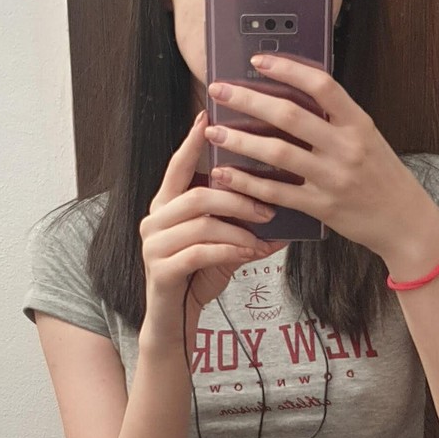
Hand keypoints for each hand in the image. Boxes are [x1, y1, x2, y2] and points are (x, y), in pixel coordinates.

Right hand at [139, 108, 285, 350]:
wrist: (175, 321)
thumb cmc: (199, 275)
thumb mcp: (225, 243)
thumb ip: (244, 222)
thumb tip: (284, 205)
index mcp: (166, 205)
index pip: (178, 165)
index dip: (192, 141)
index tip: (208, 116)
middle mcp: (154, 219)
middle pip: (198, 194)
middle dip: (238, 197)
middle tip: (269, 207)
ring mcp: (153, 244)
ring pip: (202, 223)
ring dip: (239, 227)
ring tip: (265, 234)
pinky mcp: (161, 269)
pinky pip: (201, 252)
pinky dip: (232, 250)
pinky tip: (252, 252)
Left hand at [204, 55, 415, 255]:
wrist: (405, 222)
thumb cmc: (382, 176)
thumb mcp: (368, 138)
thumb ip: (336, 119)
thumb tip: (293, 93)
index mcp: (359, 123)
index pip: (321, 85)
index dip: (287, 69)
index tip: (257, 60)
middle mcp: (347, 147)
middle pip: (289, 115)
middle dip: (248, 100)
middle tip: (219, 90)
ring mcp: (333, 178)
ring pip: (278, 153)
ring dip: (240, 141)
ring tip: (215, 132)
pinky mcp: (321, 206)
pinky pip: (277, 192)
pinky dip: (248, 183)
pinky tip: (226, 174)